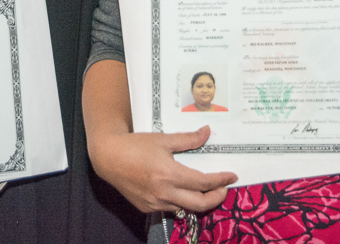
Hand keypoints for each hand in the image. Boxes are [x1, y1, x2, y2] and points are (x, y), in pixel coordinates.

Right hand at [88, 125, 236, 213]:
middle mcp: (164, 192)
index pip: (203, 182)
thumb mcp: (163, 139)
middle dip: (216, 198)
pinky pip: (170, 208)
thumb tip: (207, 132)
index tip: (231, 176)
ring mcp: (155, 203)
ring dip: (198, 201)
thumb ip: (188, 139)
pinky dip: (180, 201)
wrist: (108, 157)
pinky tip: (181, 191)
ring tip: (205, 190)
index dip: (220, 180)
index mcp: (169, 174)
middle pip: (199, 204)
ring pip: (184, 208)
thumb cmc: (135, 146)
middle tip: (223, 189)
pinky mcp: (147, 208)